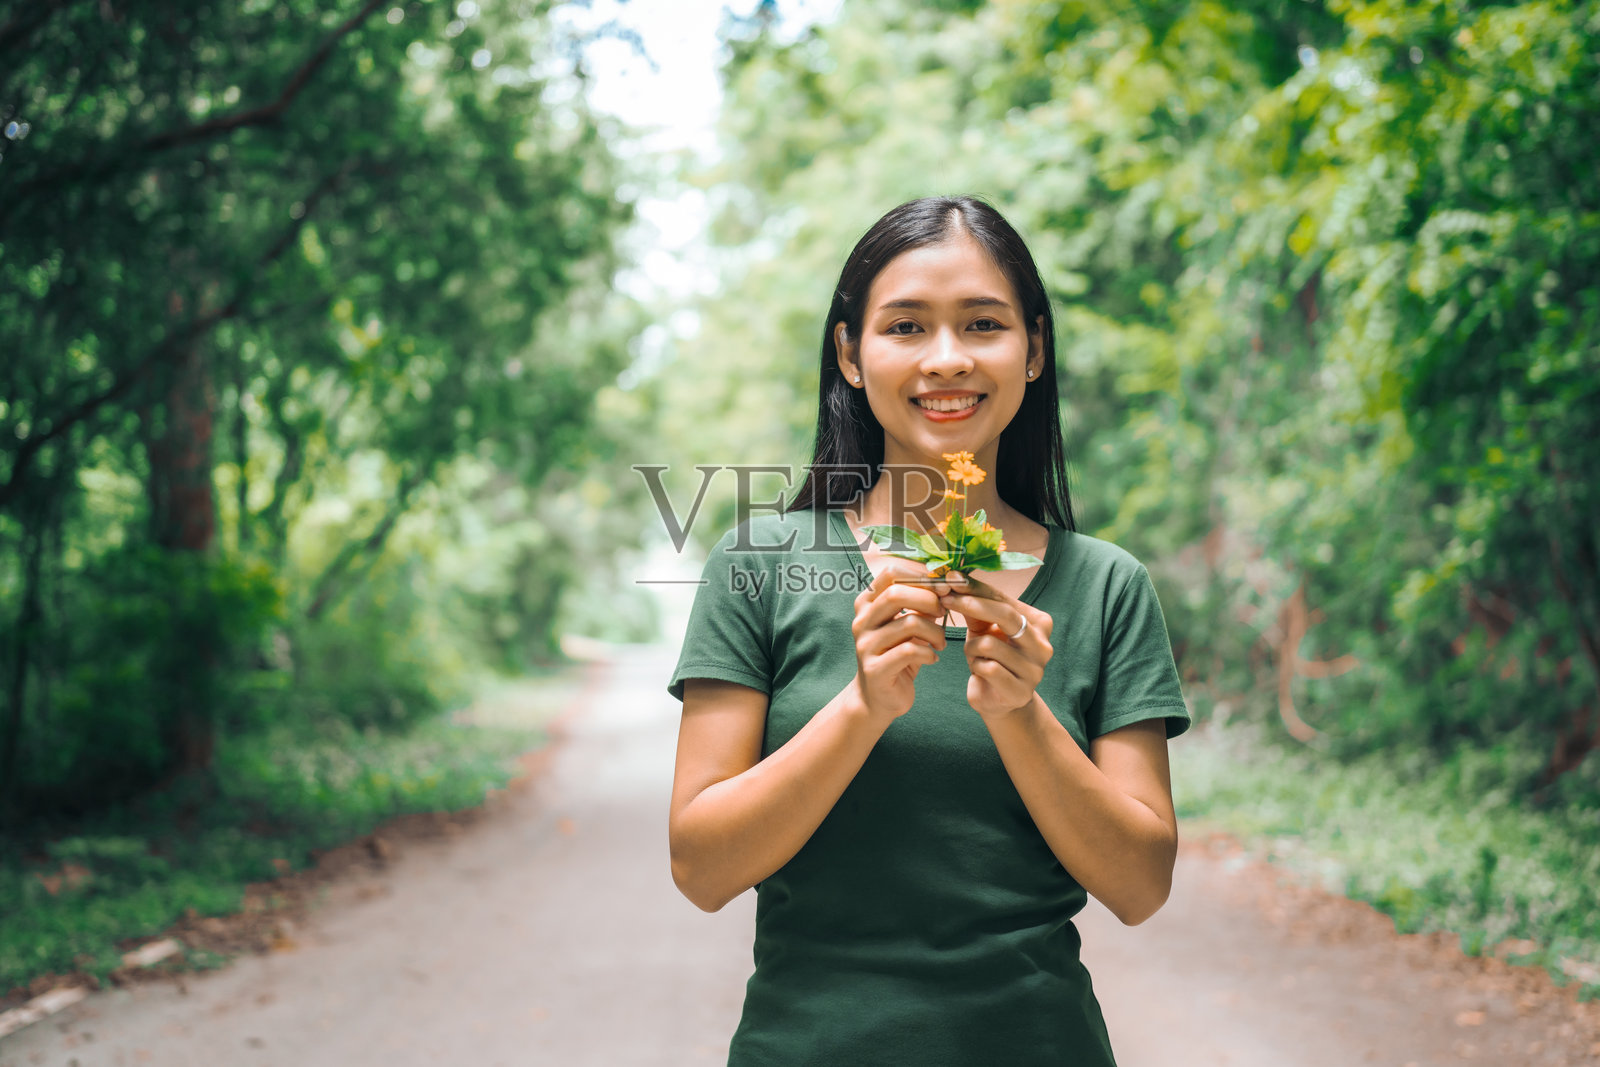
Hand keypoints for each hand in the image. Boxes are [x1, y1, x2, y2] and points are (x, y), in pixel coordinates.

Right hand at [850, 560, 951, 720]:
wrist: (878, 698)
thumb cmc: (897, 654)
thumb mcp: (906, 624)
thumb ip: (919, 602)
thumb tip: (947, 581)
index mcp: (867, 603)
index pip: (891, 572)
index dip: (922, 575)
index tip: (944, 586)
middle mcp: (862, 621)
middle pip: (897, 593)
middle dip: (929, 599)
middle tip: (944, 612)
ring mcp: (865, 645)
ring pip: (909, 623)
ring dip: (935, 631)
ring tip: (941, 642)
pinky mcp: (875, 669)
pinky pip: (909, 651)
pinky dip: (929, 653)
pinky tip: (933, 658)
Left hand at [939, 571, 1053, 719]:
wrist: (997, 699)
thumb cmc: (990, 657)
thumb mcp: (983, 627)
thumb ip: (974, 604)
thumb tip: (953, 577)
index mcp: (1039, 623)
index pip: (1005, 599)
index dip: (976, 588)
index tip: (950, 579)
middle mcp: (1043, 645)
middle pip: (1005, 615)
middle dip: (971, 604)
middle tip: (946, 599)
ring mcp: (1035, 670)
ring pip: (990, 645)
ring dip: (972, 648)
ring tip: (974, 655)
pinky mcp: (1021, 691)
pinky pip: (987, 669)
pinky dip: (976, 666)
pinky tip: (979, 670)